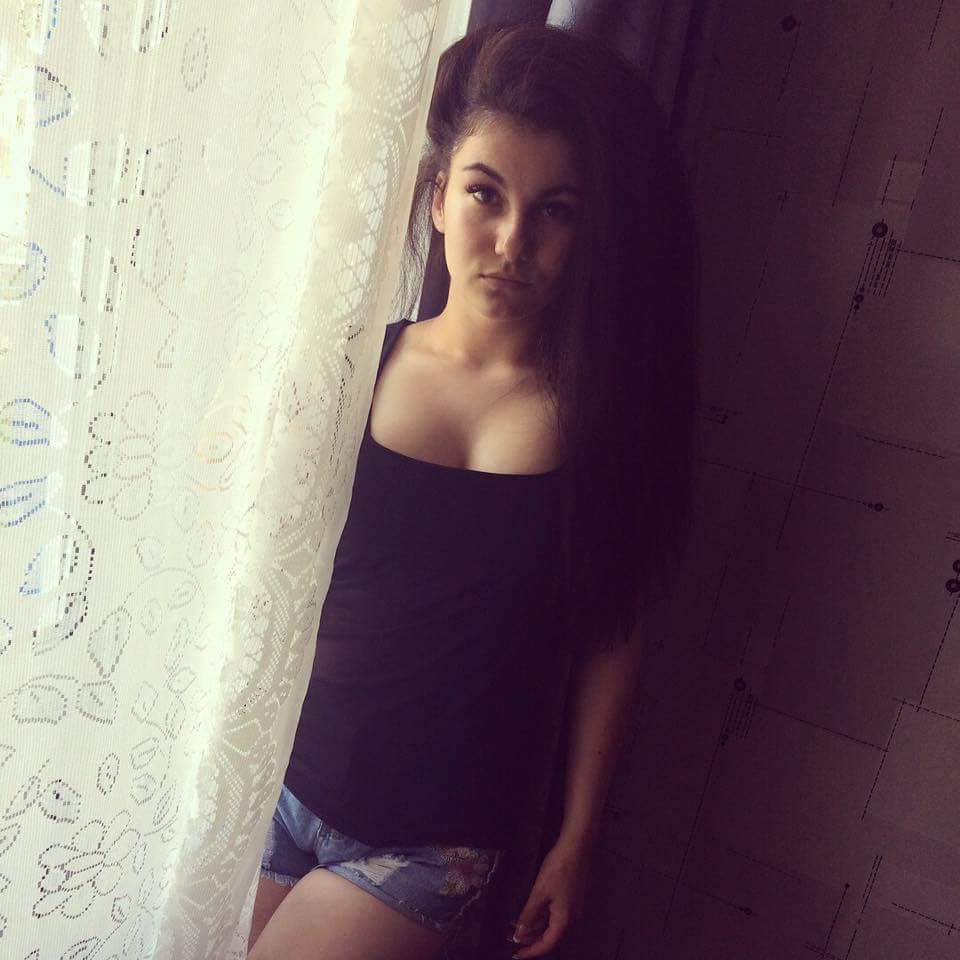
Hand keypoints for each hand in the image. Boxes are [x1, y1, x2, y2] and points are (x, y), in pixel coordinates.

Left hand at [507, 839, 591, 957]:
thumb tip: (519, 936)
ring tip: (513, 925)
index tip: (516, 954)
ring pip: (549, 924)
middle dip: (529, 938)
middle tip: (509, 936)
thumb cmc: (558, 869)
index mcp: (564, 920)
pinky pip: (553, 914)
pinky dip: (539, 916)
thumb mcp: (539, 893)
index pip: (546, 944)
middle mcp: (570, 918)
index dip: (530, 951)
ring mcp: (571, 908)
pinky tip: (527, 913)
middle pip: (548, 936)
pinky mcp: (569, 898)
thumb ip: (528, 916)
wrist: (575, 847)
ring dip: (532, 926)